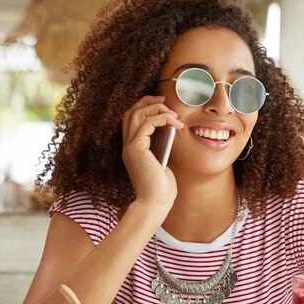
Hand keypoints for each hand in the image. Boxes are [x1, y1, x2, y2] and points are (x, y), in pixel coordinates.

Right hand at [121, 95, 182, 211]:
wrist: (155, 203)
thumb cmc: (161, 187)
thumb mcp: (162, 161)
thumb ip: (161, 146)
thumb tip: (170, 129)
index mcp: (131, 148)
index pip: (131, 119)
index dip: (144, 106)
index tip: (161, 104)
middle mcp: (127, 145)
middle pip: (131, 111)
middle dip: (148, 101)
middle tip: (165, 100)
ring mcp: (130, 146)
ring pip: (137, 113)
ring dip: (156, 108)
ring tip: (173, 113)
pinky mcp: (137, 149)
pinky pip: (148, 123)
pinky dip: (162, 118)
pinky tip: (176, 124)